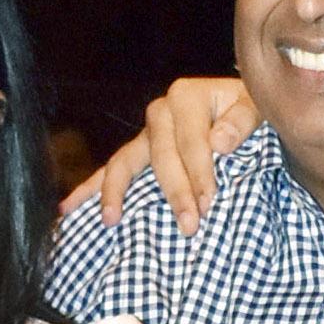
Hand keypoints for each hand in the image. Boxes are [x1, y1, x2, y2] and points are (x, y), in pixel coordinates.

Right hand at [96, 77, 260, 234]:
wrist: (243, 112)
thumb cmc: (250, 112)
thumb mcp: (255, 107)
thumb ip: (242, 121)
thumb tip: (220, 142)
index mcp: (186, 97)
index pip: (190, 140)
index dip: (199, 173)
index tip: (209, 203)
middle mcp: (161, 112)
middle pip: (160, 156)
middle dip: (174, 192)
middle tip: (189, 226)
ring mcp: (146, 135)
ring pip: (125, 163)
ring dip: (117, 193)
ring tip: (111, 220)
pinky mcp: (139, 154)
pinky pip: (111, 171)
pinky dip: (91, 190)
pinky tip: (67, 209)